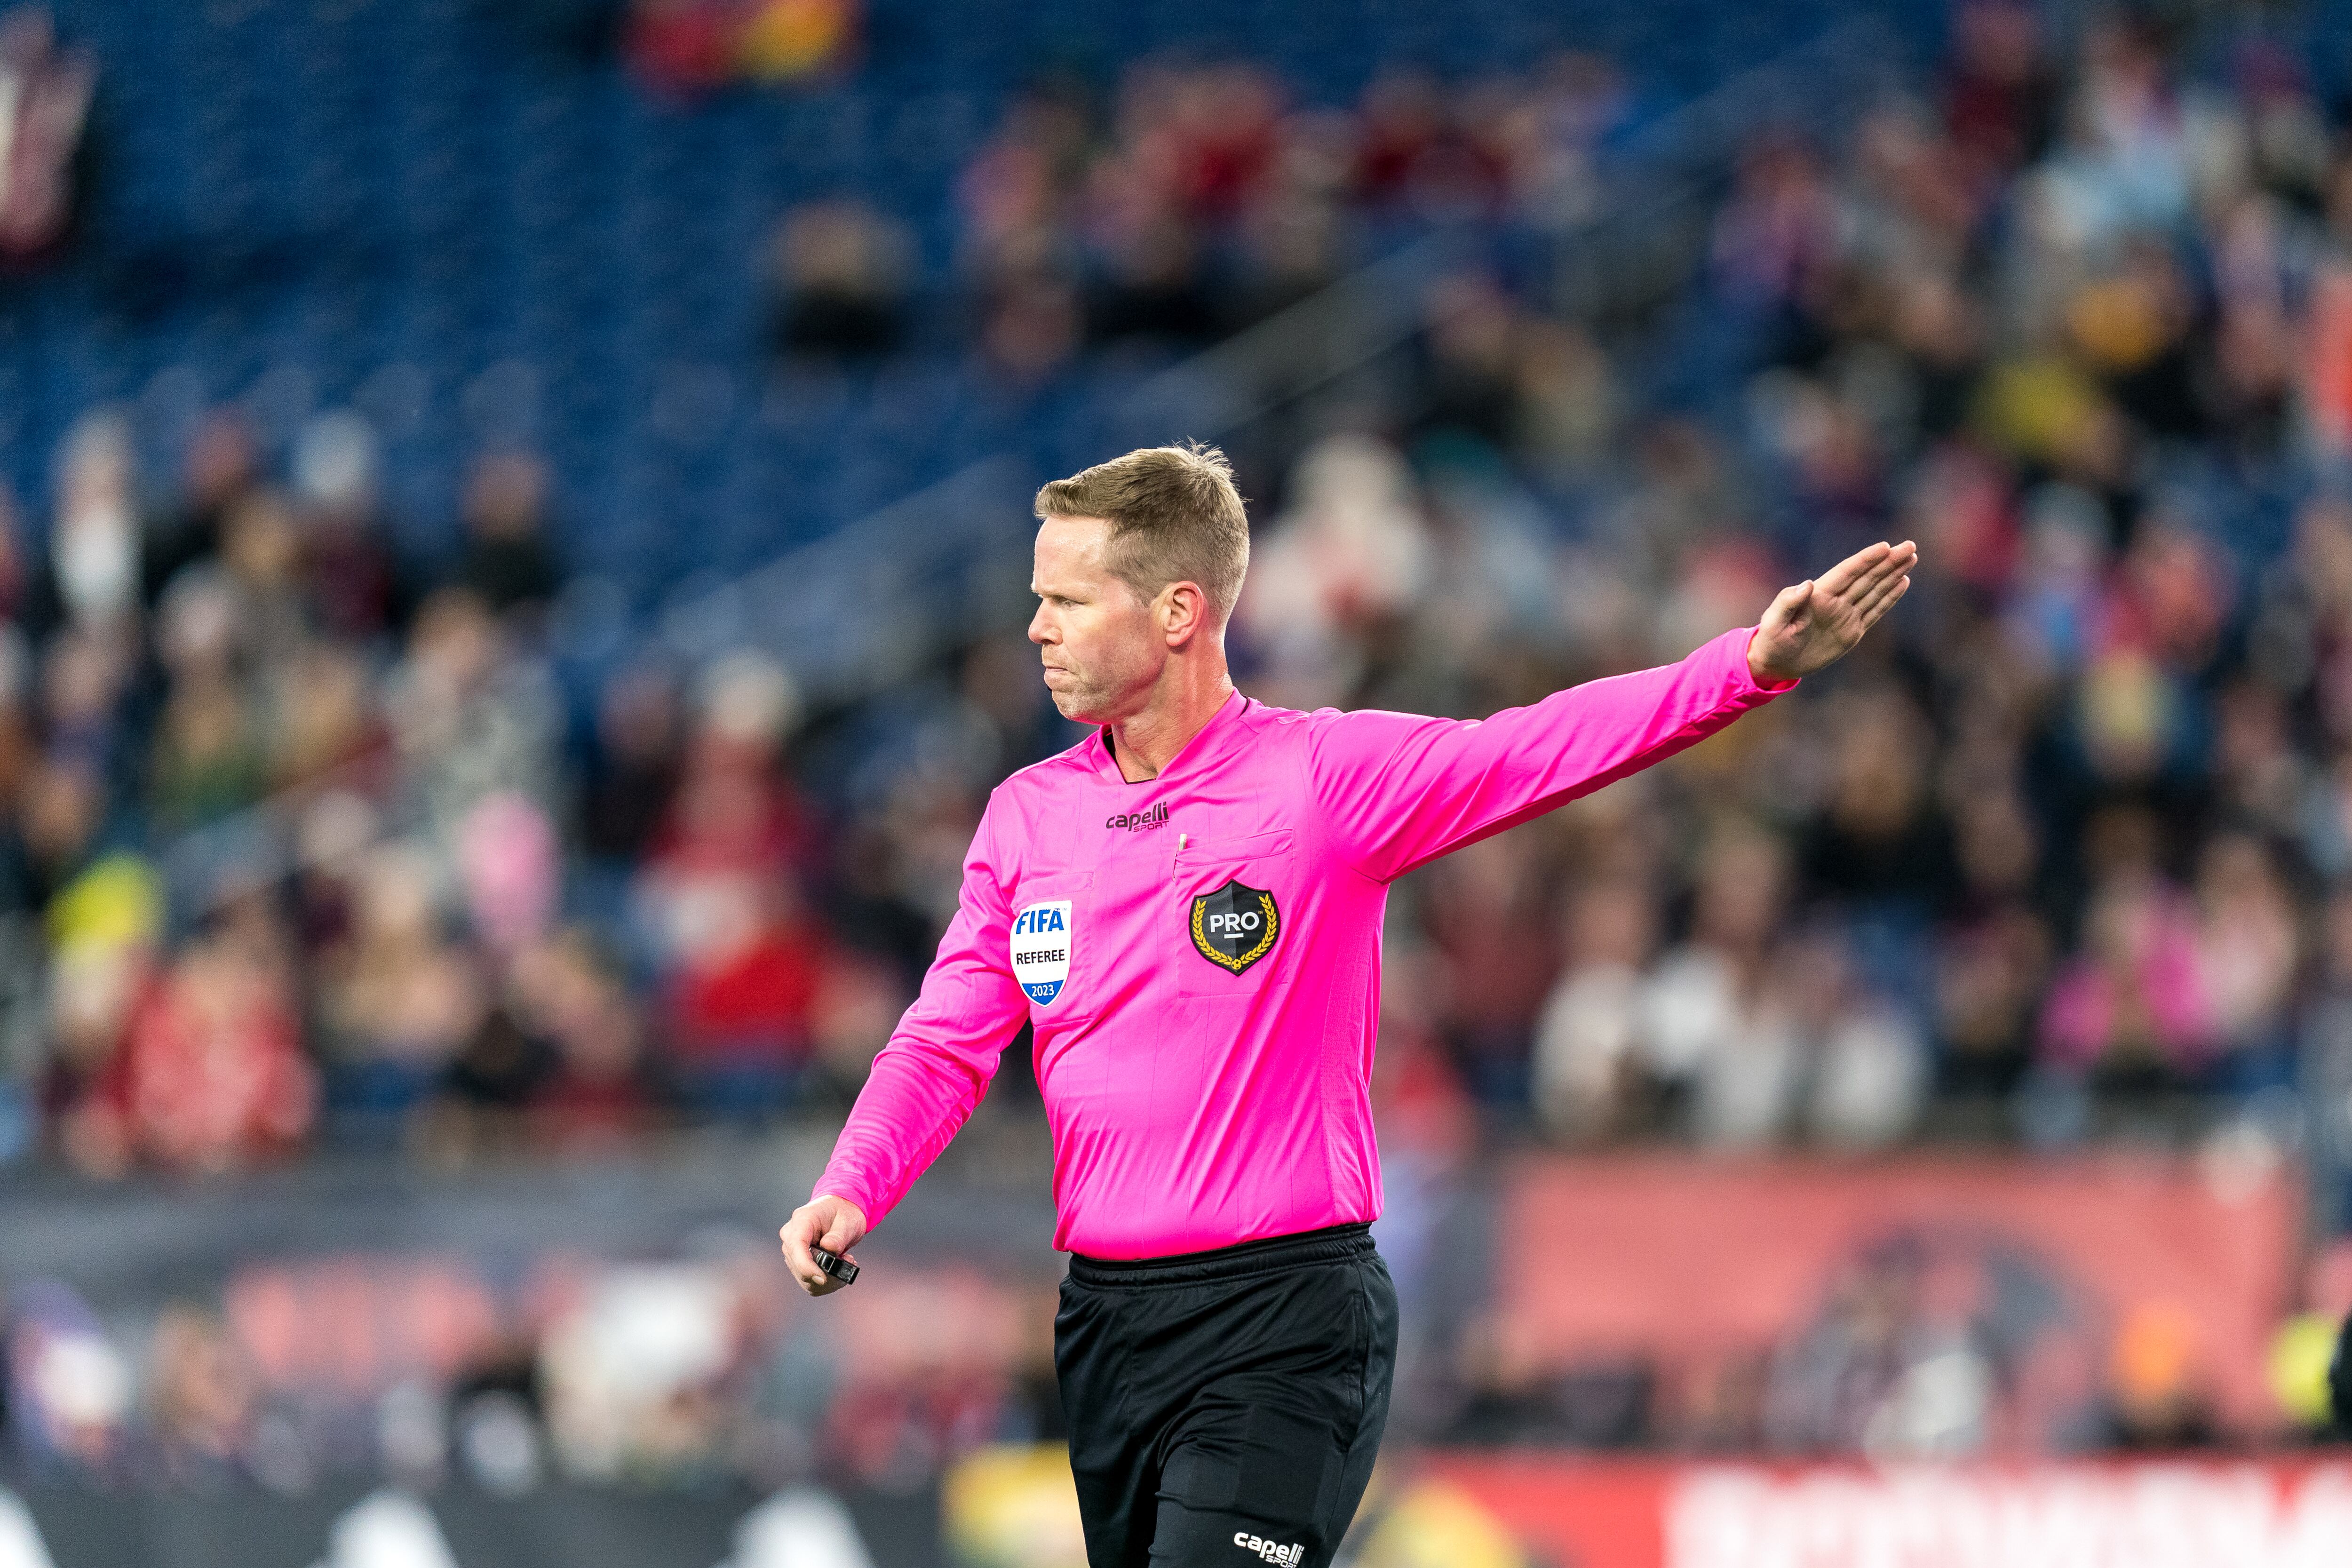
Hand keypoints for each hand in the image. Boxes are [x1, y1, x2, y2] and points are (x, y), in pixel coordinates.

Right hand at [780, 1194, 868, 1296]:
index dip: (806, 1266)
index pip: (796, 1246)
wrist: (840, 1212)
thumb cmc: (843, 1213)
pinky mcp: (797, 1263)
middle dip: (825, 1274)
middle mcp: (791, 1235)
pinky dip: (826, 1282)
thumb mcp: (848, 1220)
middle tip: (848, 1262)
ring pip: (804, 1279)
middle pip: (799, 1266)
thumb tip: (829, 1248)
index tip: (823, 1278)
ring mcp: (792, 1251)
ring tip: (846, 1263)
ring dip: (828, 1280)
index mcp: (802, 1220)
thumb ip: (838, 1236)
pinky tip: (839, 1269)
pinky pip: (809, 1282)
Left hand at [1749, 539, 1916, 683]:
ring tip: (1911, 558)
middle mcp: (1836, 601)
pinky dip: (1890, 597)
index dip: (1866, 559)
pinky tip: (1902, 582)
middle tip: (1910, 546)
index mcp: (1819, 595)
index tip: (1886, 547)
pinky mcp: (1852, 631)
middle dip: (1889, 561)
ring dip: (1894, 575)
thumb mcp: (1774, 621)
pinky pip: (1875, 610)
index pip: (1847, 572)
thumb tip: (1807, 584)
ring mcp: (1846, 615)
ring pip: (1875, 590)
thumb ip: (1787, 602)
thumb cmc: (1770, 639)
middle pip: (1867, 577)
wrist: (1775, 662)